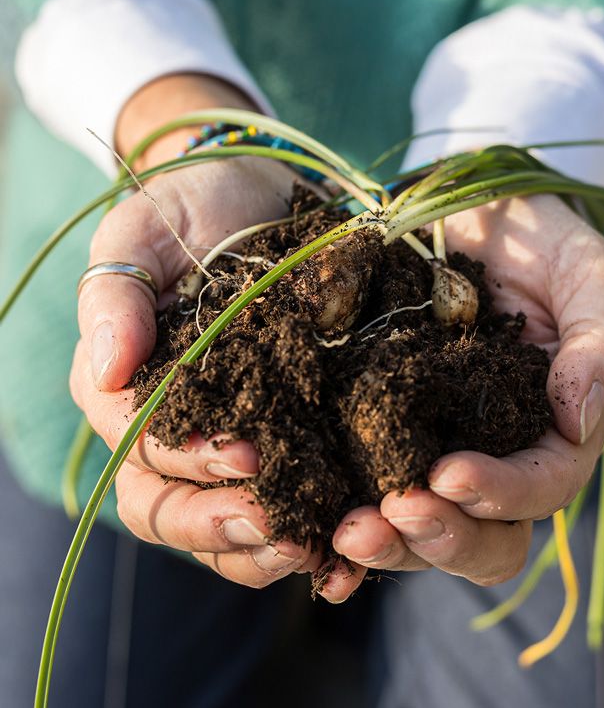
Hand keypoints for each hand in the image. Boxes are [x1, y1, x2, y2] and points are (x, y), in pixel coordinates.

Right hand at [71, 155, 324, 585]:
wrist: (266, 199)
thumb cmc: (196, 207)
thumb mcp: (145, 231)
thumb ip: (117, 293)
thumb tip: (107, 368)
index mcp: (125, 392)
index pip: (141, 453)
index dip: (191, 464)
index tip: (249, 454)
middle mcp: (169, 432)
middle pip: (175, 512)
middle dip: (229, 527)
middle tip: (286, 527)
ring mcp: (228, 443)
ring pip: (228, 529)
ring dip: (270, 549)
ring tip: (323, 551)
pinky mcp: (285, 440)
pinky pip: (286, 507)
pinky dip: (312, 536)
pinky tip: (349, 550)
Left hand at [326, 194, 603, 598]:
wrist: (470, 209)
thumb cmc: (539, 239)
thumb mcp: (587, 273)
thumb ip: (600, 341)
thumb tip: (579, 420)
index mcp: (551, 430)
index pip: (542, 486)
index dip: (503, 494)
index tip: (450, 474)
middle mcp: (494, 452)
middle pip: (483, 534)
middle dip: (440, 536)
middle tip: (393, 515)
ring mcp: (434, 443)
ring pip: (421, 526)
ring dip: (388, 541)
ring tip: (346, 529)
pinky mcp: (380, 424)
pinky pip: (364, 482)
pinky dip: (341, 508)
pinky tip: (313, 510)